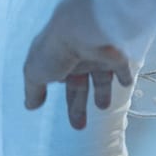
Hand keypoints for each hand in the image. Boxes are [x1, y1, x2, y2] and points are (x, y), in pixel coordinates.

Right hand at [22, 0, 133, 129]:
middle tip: (79, 127)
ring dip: (101, 92)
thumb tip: (30, 105)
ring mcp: (96, 53)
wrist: (81, 29)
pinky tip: (125, 84)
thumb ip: (33, 90)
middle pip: (79, 85)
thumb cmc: (54, 50)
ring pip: (99, 76)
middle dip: (78, 106)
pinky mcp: (115, 52)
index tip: (62, 110)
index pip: (59, 80)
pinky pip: (121, 65)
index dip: (61, 96)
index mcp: (56, 59)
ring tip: (103, 107)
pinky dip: (123, 75)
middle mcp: (77, 56)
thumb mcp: (34, 73)